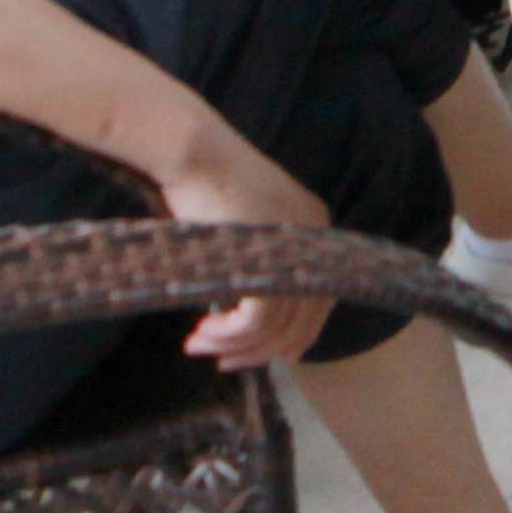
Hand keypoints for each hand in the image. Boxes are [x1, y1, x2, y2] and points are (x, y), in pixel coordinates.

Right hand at [157, 134, 339, 366]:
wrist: (191, 151)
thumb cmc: (203, 183)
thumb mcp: (242, 228)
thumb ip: (256, 263)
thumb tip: (247, 311)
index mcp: (314, 230)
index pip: (320, 299)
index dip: (297, 335)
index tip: (269, 356)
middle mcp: (315, 240)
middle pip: (303, 320)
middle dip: (260, 350)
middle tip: (224, 361)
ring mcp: (294, 250)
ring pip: (276, 327)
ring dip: (234, 346)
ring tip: (200, 346)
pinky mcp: (269, 260)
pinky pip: (257, 321)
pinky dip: (229, 335)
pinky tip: (204, 332)